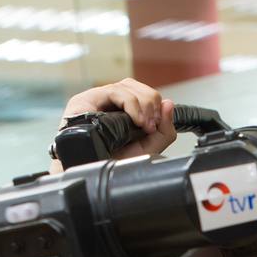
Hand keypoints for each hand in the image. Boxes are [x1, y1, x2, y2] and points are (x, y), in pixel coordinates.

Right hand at [50, 78, 177, 172]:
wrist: (94, 171)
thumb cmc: (114, 162)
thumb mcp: (148, 149)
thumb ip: (164, 131)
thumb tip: (169, 104)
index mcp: (124, 111)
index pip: (143, 93)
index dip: (155, 104)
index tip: (156, 125)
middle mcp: (111, 103)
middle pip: (136, 86)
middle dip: (151, 103)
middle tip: (151, 125)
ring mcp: (98, 99)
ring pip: (127, 86)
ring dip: (142, 104)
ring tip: (143, 125)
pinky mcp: (86, 99)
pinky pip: (113, 91)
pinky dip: (130, 103)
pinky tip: (135, 120)